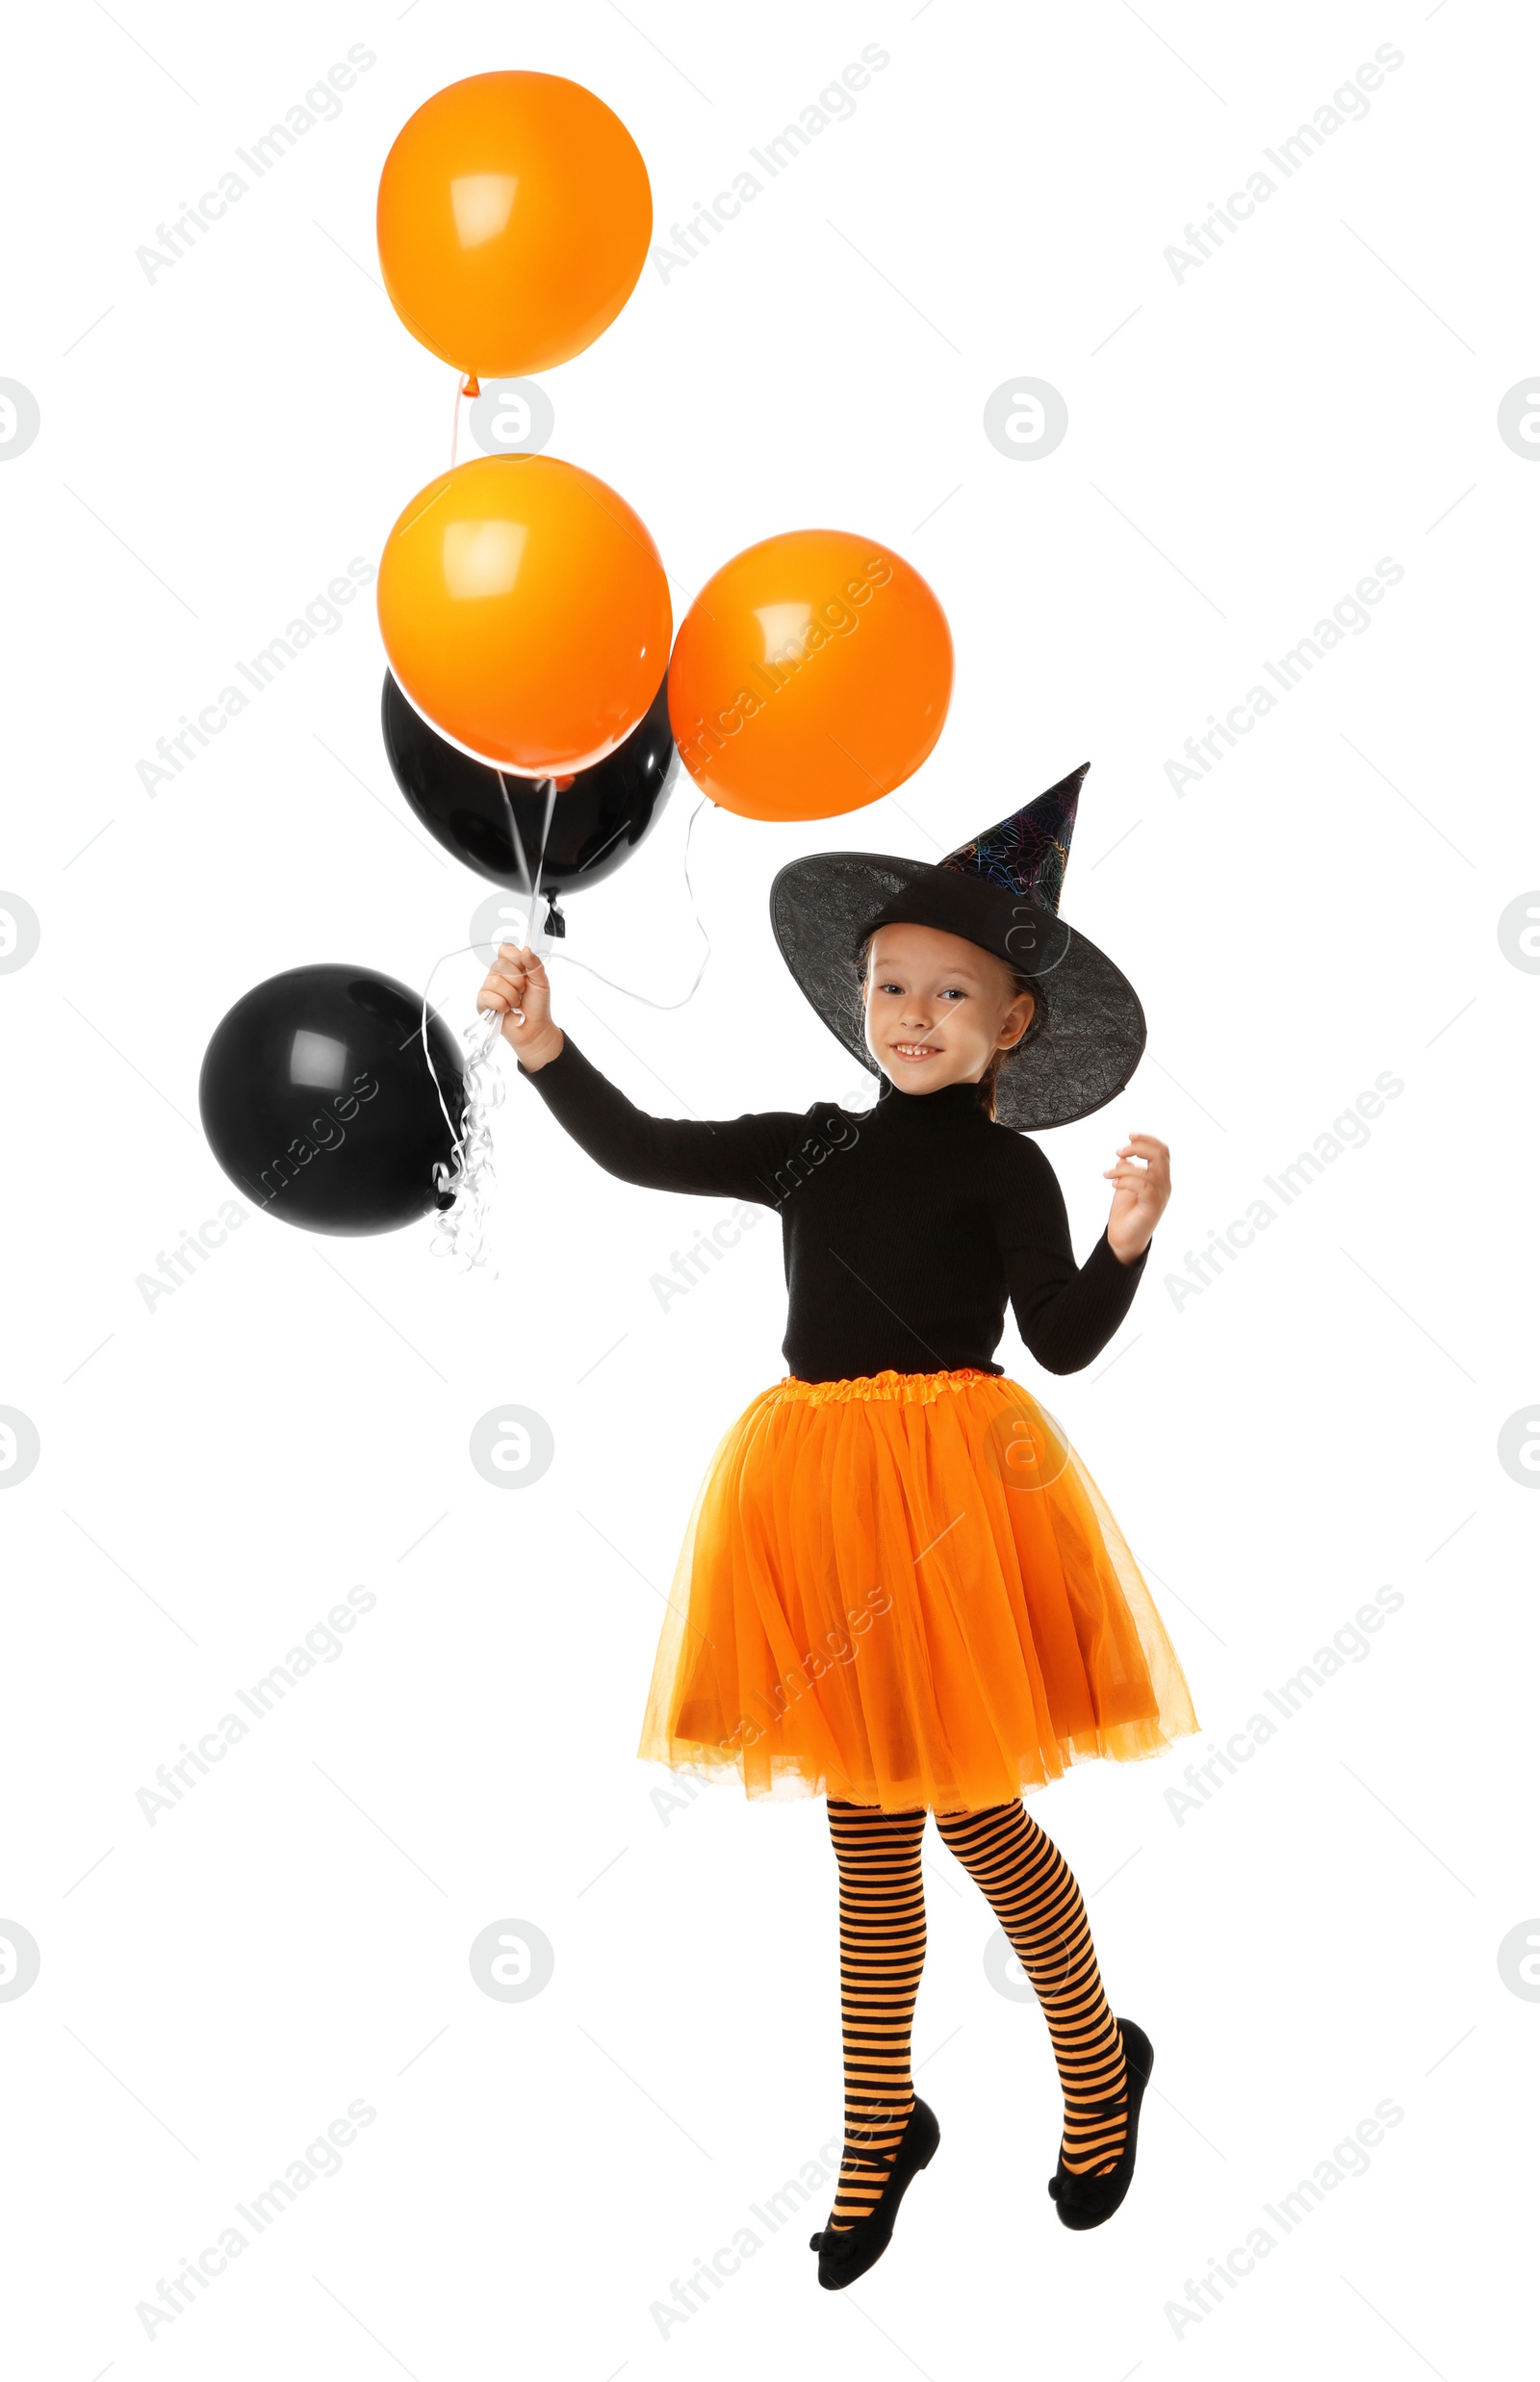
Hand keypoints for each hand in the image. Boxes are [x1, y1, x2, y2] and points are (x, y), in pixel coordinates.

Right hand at [477, 942, 563, 1070]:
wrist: (534, 1027)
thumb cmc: (537, 1005)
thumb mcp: (541, 982)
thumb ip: (535, 964)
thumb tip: (526, 949)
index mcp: (511, 966)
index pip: (505, 949)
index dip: (515, 958)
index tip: (524, 971)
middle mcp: (497, 974)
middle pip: (500, 965)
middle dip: (517, 981)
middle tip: (522, 992)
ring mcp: (488, 988)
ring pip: (495, 981)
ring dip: (511, 995)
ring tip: (515, 1003)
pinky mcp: (482, 1002)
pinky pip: (488, 996)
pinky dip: (502, 1004)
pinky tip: (506, 1009)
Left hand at [1102, 1133, 1169, 1263]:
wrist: (1123, 1240)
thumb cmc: (1125, 1214)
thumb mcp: (1125, 1186)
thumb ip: (1128, 1170)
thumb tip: (1124, 1157)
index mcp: (1159, 1178)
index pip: (1162, 1151)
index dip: (1147, 1140)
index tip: (1129, 1136)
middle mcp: (1164, 1185)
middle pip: (1161, 1155)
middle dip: (1139, 1147)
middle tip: (1119, 1152)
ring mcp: (1160, 1196)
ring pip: (1149, 1171)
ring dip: (1124, 1169)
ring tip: (1108, 1174)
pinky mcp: (1152, 1207)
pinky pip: (1144, 1186)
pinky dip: (1126, 1181)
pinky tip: (1113, 1184)